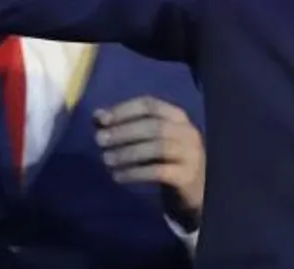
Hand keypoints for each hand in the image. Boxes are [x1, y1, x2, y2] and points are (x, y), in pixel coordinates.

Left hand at [94, 96, 204, 230]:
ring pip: (156, 148)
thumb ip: (125, 125)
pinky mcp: (187, 175)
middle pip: (153, 125)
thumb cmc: (167, 158)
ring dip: (127, 152)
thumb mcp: (150, 139)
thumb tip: (97, 116)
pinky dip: (135, 173)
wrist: (196, 188)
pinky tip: (118, 177)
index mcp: (177, 116)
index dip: (124, 110)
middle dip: (123, 131)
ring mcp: (190, 153)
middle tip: (99, 140)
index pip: (149, 104)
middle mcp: (187, 131)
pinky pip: (158, 171)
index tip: (101, 120)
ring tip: (106, 159)